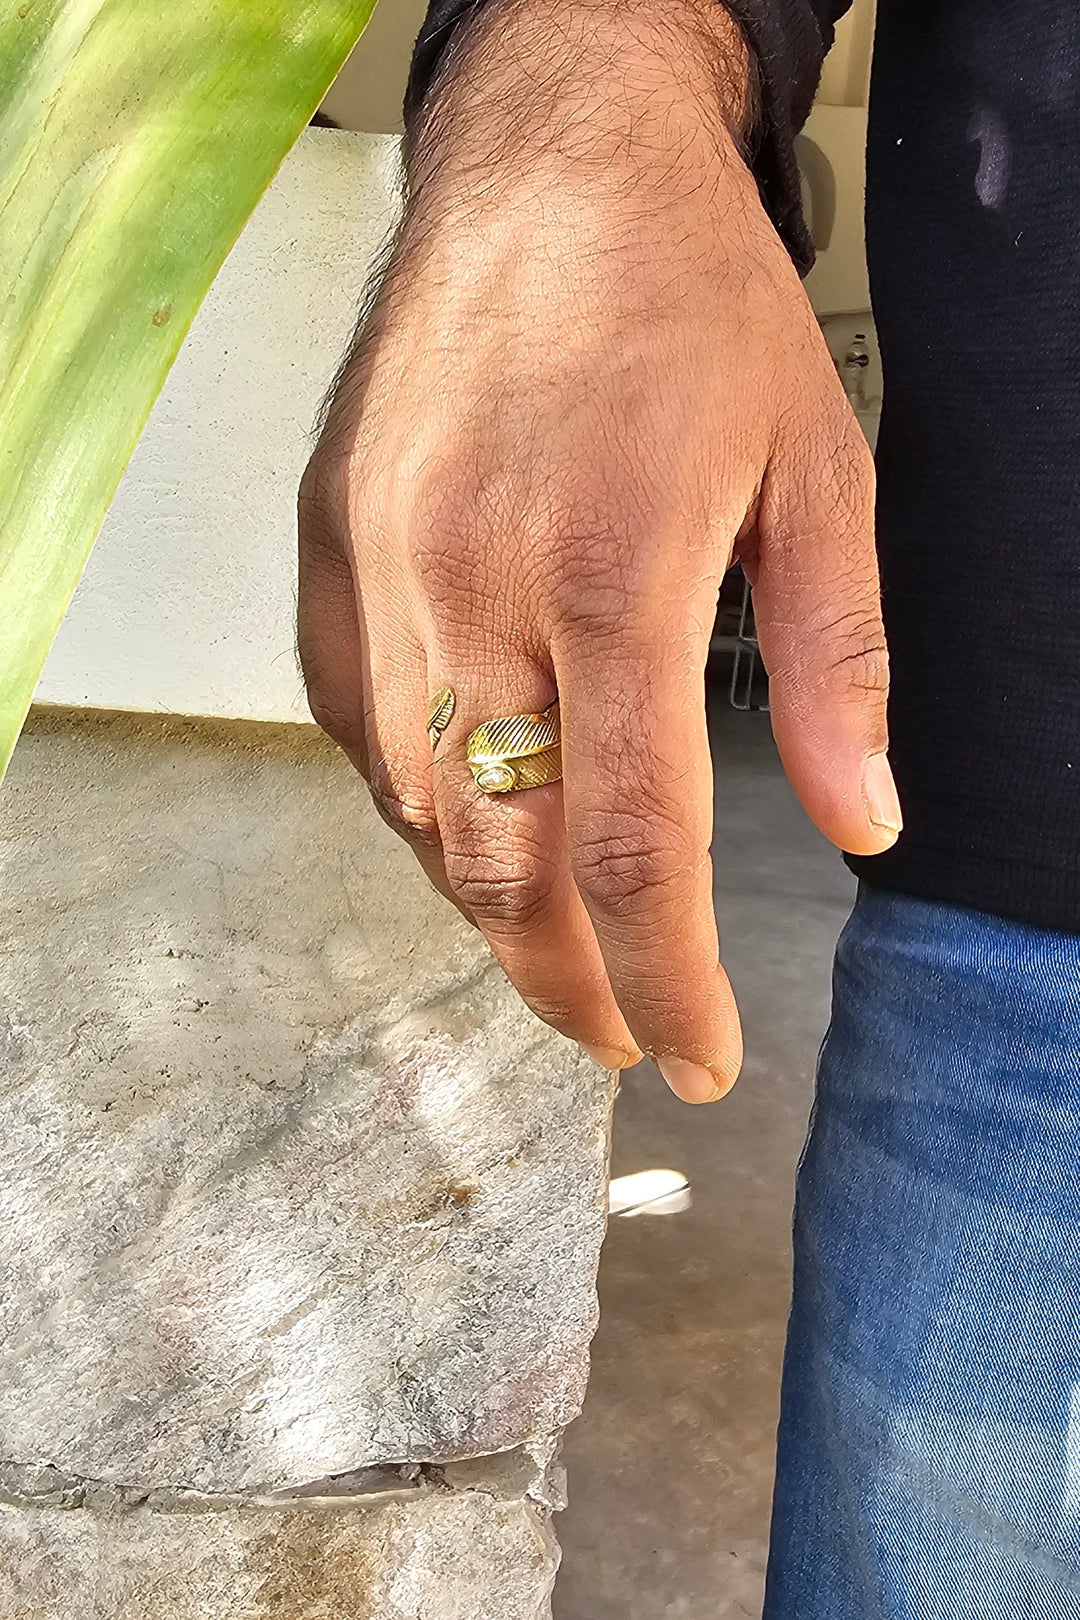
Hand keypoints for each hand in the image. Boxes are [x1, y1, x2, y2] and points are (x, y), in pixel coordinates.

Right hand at [298, 0, 900, 1102]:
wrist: (546, 164)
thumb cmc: (687, 300)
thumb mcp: (814, 470)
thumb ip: (836, 665)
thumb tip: (858, 818)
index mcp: (613, 568)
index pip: (633, 844)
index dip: (668, 978)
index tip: (696, 1051)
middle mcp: (471, 582)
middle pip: (503, 862)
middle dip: (567, 980)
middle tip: (624, 1029)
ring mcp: (380, 569)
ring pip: (421, 815)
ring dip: (496, 904)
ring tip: (564, 937)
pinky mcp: (327, 552)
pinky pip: (359, 735)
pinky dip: (423, 809)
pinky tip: (478, 817)